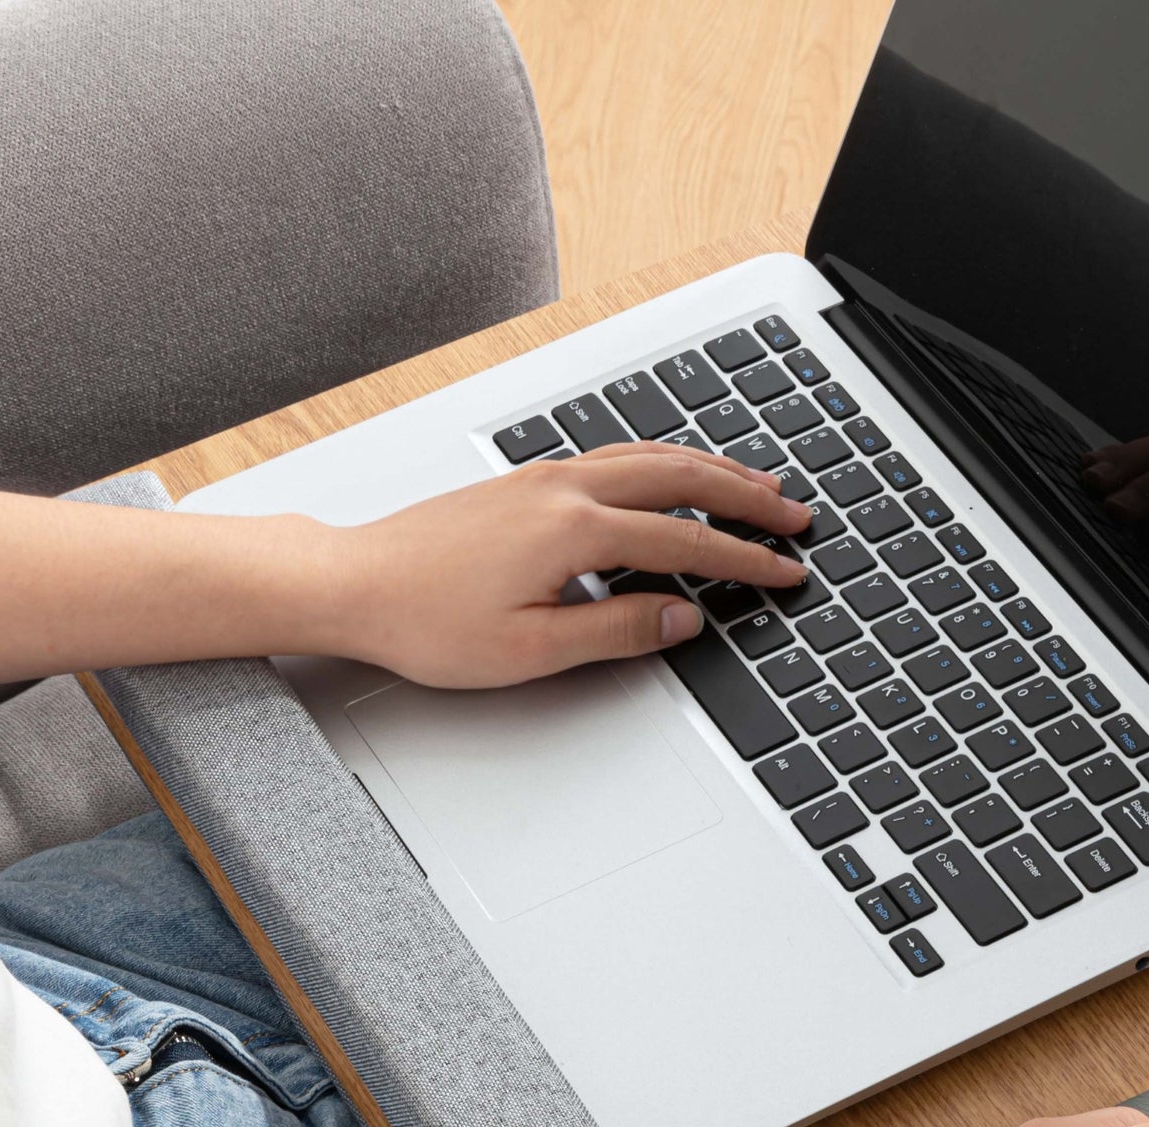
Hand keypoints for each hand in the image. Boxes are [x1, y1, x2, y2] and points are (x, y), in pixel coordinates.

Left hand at [310, 442, 812, 685]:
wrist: (352, 582)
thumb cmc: (426, 619)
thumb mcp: (532, 649)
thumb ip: (617, 630)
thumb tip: (682, 617)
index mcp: (574, 529)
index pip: (686, 541)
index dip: (745, 560)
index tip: (785, 572)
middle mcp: (563, 488)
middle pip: (681, 477)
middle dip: (746, 495)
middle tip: (796, 515)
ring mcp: (543, 478)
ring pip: (649, 456)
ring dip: (710, 468)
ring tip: (756, 486)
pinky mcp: (525, 482)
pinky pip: (615, 456)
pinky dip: (663, 462)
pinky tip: (674, 474)